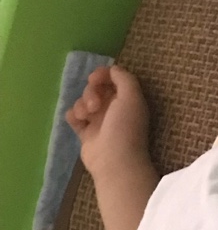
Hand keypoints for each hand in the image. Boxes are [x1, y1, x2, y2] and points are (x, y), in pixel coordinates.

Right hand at [65, 65, 150, 180]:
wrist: (113, 160)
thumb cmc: (125, 127)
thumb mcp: (131, 97)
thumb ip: (124, 78)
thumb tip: (113, 69)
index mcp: (127, 99)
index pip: (112, 78)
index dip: (102, 75)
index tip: (94, 78)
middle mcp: (114, 108)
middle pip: (95, 88)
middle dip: (91, 92)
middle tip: (95, 105)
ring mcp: (99, 120)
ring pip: (83, 101)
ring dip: (81, 104)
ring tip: (87, 116)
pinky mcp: (85, 132)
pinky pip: (73, 115)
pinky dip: (73, 115)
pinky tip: (78, 121)